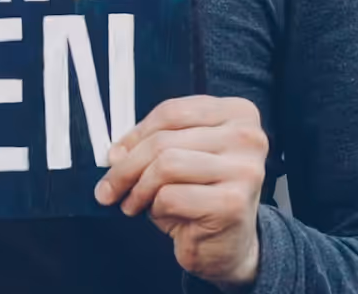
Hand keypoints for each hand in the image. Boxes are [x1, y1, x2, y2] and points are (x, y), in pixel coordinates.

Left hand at [94, 95, 266, 288]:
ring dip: (139, 188)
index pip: (171, 111)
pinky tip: (162, 215)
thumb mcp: (181, 156)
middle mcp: (247, 137)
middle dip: (127, 165)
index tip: (116, 152)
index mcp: (236, 113)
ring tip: (133, 202)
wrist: (232, 246)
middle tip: (110, 184)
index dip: (136, 133)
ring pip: (166, 165)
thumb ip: (153, 142)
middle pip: (164, 139)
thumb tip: (117, 152)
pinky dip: (156, 207)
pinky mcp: (232, 203)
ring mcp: (244, 170)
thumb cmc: (204, 196)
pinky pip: (172, 196)